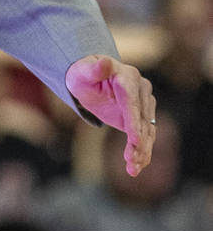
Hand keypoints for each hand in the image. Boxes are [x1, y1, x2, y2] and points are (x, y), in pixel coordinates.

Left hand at [65, 54, 154, 175]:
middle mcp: (141, 90)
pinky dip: (142, 152)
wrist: (90, 78)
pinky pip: (145, 136)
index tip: (135, 141)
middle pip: (142, 120)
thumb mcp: (83, 72)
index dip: (133, 122)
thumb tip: (105, 62)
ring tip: (133, 169)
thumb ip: (94, 69)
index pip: (131, 102)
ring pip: (147, 131)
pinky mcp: (142, 116)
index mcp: (128, 77)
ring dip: (142, 151)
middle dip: (138, 142)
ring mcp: (144, 103)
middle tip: (131, 161)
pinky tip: (136, 167)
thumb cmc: (83, 74)